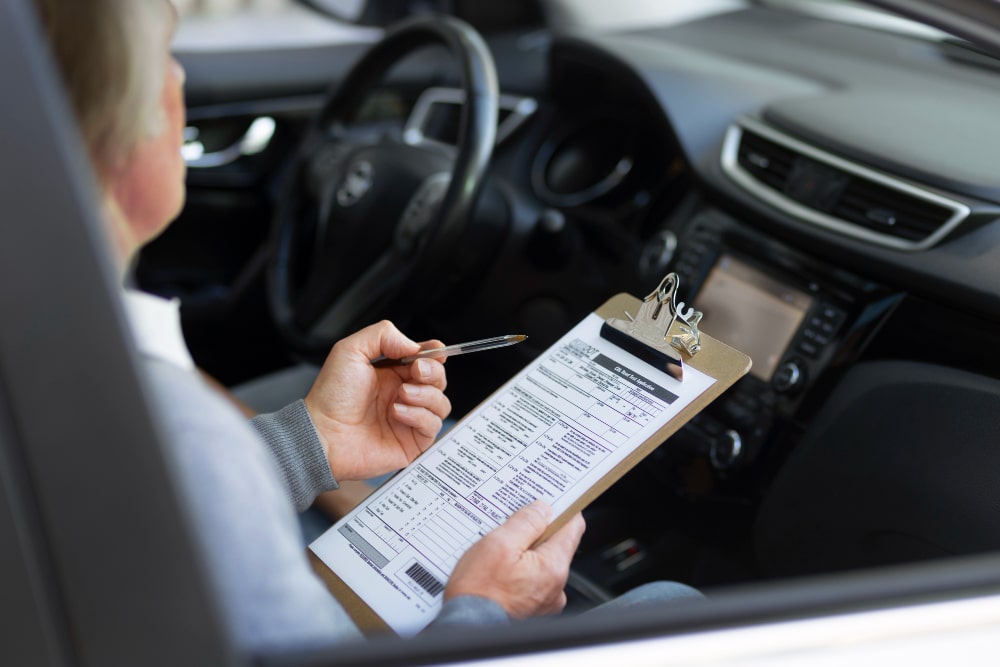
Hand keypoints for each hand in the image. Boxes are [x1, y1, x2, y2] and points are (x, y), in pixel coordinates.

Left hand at [304, 320, 450, 480]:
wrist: (323, 433)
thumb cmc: (331, 397)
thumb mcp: (350, 350)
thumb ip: (382, 335)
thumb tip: (413, 344)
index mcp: (391, 373)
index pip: (426, 360)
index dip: (435, 354)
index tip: (435, 350)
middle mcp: (403, 395)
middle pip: (438, 379)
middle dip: (432, 372)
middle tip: (416, 371)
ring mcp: (409, 419)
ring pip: (441, 403)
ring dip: (426, 394)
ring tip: (401, 394)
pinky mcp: (411, 441)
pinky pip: (433, 425)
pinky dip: (419, 415)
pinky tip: (398, 412)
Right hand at [445, 501, 585, 618]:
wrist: (466, 628)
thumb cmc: (479, 592)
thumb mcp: (498, 545)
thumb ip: (525, 523)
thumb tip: (542, 508)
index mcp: (553, 567)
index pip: (573, 526)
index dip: (562, 508)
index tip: (549, 499)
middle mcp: (556, 585)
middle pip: (555, 544)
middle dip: (534, 532)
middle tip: (510, 525)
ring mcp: (545, 599)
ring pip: (541, 561)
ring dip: (524, 552)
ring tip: (499, 551)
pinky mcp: (532, 608)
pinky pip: (531, 579)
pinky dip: (518, 570)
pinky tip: (498, 569)